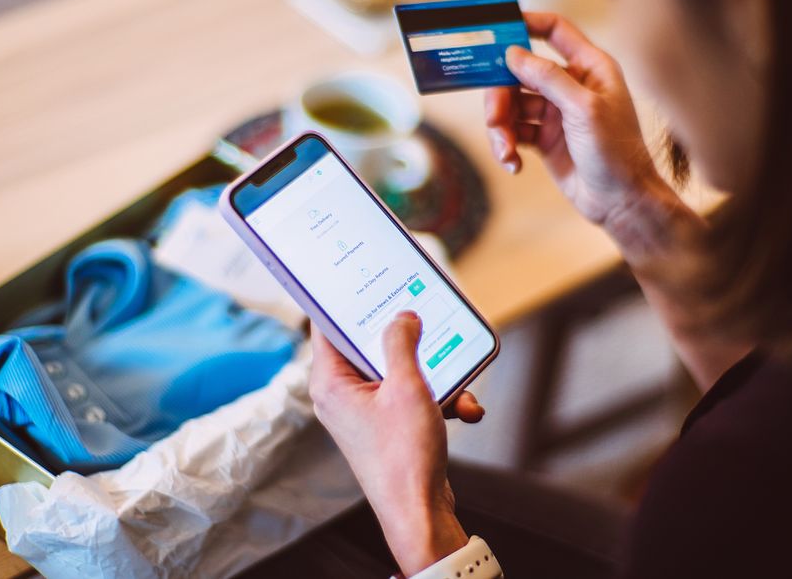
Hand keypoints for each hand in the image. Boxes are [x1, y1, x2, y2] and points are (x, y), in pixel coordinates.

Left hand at [309, 312, 483, 575]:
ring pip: (399, 370)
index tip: (361, 278)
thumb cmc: (403, 457)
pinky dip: (440, 398)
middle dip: (405, 337)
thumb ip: (401, 343)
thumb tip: (402, 317)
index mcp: (330, 382)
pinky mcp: (388, 424)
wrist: (420, 513)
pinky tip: (465, 409)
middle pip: (368, 344)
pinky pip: (412, 395)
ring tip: (457, 385)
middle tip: (423, 314)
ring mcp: (366, 411)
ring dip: (434, 374)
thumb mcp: (406, 388)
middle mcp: (342, 394)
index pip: (326, 326)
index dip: (343, 300)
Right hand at [485, 12, 684, 259]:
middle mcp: (571, 86)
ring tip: (505, 150)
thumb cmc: (616, 152)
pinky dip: (507, 146)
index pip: (556, 31)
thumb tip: (513, 53)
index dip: (527, 24)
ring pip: (512, 105)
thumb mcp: (583, 109)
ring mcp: (556, 112)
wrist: (620, 202)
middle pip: (520, 74)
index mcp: (589, 68)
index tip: (498, 31)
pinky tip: (513, 164)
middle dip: (501, 96)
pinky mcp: (545, 138)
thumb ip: (548, 78)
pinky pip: (514, 132)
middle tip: (494, 118)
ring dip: (501, 128)